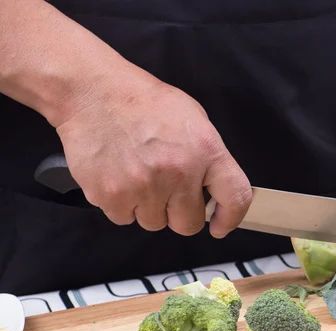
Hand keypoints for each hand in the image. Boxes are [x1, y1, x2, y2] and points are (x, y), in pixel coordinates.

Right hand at [54, 65, 251, 237]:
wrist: (92, 92)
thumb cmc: (143, 102)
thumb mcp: (193, 119)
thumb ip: (208, 158)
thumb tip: (214, 191)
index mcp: (205, 150)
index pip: (235, 197)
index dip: (230, 218)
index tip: (220, 224)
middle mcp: (178, 172)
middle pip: (188, 224)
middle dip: (179, 212)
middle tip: (165, 189)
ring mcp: (144, 187)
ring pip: (154, 223)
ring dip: (148, 207)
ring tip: (138, 174)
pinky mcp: (112, 196)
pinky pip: (123, 218)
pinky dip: (121, 203)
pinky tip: (119, 175)